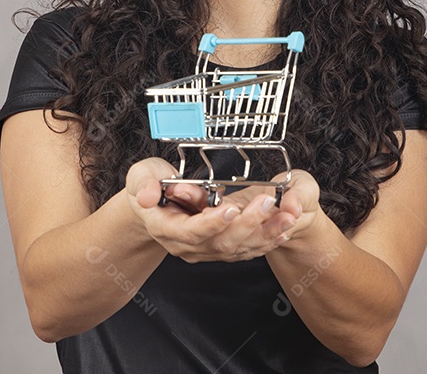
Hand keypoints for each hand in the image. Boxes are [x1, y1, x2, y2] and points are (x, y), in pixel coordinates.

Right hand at [125, 157, 297, 262]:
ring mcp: (203, 250)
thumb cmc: (149, 185)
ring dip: (265, 234)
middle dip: (246, 224)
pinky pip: (245, 250)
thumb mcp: (141, 175)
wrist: (153, 207)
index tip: (230, 208)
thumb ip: (143, 183)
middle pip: (220, 243)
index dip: (212, 223)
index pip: (191, 231)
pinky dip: (266, 240)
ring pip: (238, 249)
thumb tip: (146, 195)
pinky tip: (283, 229)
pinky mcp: (219, 249)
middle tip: (265, 202)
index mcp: (166, 227)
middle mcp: (186, 245)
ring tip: (286, 217)